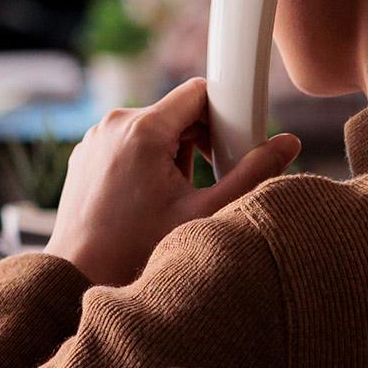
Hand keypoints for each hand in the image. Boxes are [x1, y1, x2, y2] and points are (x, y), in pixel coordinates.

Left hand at [46, 76, 299, 287]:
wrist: (78, 275)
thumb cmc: (138, 250)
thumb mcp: (205, 213)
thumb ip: (252, 175)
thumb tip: (290, 143)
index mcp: (142, 129)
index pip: (198, 92)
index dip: (225, 114)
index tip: (236, 145)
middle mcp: (113, 123)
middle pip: (176, 111)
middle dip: (202, 139)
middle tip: (213, 178)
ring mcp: (95, 137)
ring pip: (153, 128)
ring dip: (175, 152)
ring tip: (177, 196)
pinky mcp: (86, 154)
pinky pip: (128, 142)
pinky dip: (147, 160)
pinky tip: (150, 198)